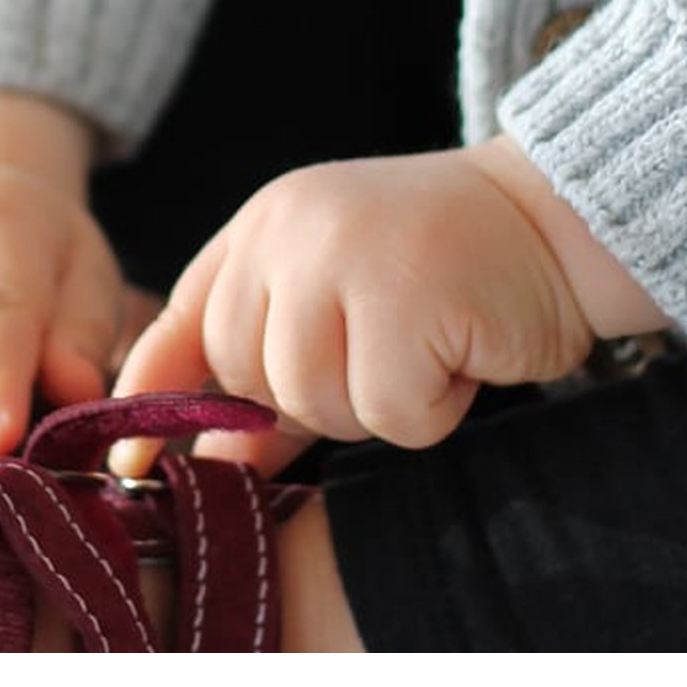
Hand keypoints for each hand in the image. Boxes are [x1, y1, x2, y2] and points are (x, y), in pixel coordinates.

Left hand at [109, 143, 611, 478]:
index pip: (185, 319)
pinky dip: (432, 407)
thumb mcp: (338, 307)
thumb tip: (205, 464)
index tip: (132, 460)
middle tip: (387, 353)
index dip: (157, 395)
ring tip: (426, 344)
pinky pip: (388, 411)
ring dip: (379, 404)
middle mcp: (290, 229)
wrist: (554, 221)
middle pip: (252, 378)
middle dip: (316, 400)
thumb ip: (268, 375)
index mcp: (265, 225)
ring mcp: (344, 254)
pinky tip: (460, 351)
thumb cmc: (445, 272)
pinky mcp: (405, 291)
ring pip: (315, 402)